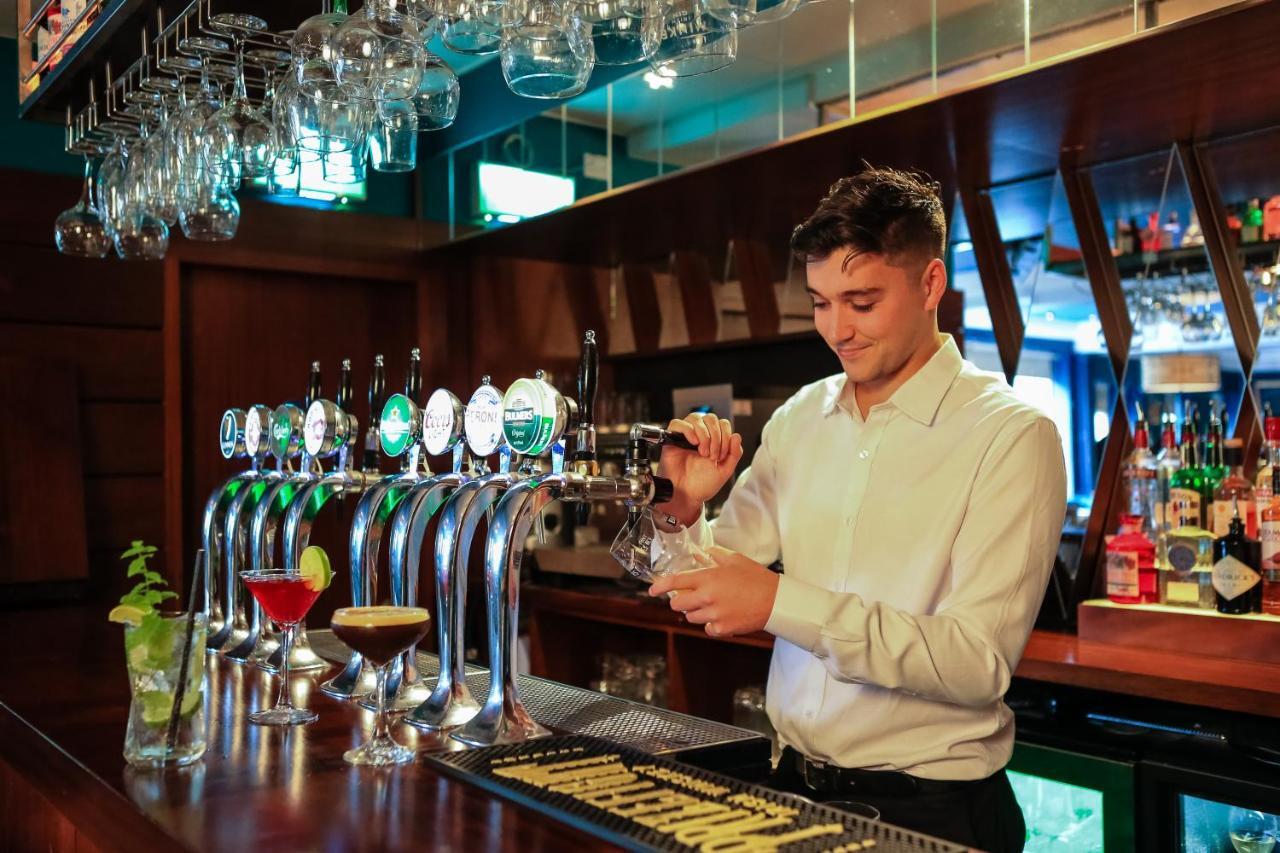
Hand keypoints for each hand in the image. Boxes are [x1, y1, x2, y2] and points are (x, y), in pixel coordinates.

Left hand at [648, 546, 777, 636]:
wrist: (775, 601)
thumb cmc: (756, 578)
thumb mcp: (735, 560)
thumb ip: (714, 555)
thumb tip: (700, 553)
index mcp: (708, 578)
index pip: (675, 582)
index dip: (660, 586)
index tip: (652, 590)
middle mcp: (707, 597)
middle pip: (677, 604)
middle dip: (679, 600)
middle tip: (689, 597)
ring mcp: (714, 615)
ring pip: (690, 617)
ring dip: (696, 612)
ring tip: (712, 605)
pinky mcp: (722, 629)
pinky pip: (707, 628)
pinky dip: (711, 624)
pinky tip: (723, 615)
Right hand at [658, 413, 742, 525]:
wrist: (687, 495)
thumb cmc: (703, 484)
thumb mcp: (725, 470)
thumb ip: (734, 453)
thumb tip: (736, 435)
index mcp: (713, 440)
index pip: (722, 424)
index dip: (725, 436)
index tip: (721, 456)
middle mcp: (700, 435)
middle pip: (711, 418)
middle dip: (716, 437)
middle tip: (712, 456)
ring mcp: (686, 436)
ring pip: (696, 417)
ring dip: (704, 434)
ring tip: (702, 452)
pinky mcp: (672, 439)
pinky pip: (678, 423)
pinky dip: (688, 430)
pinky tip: (692, 443)